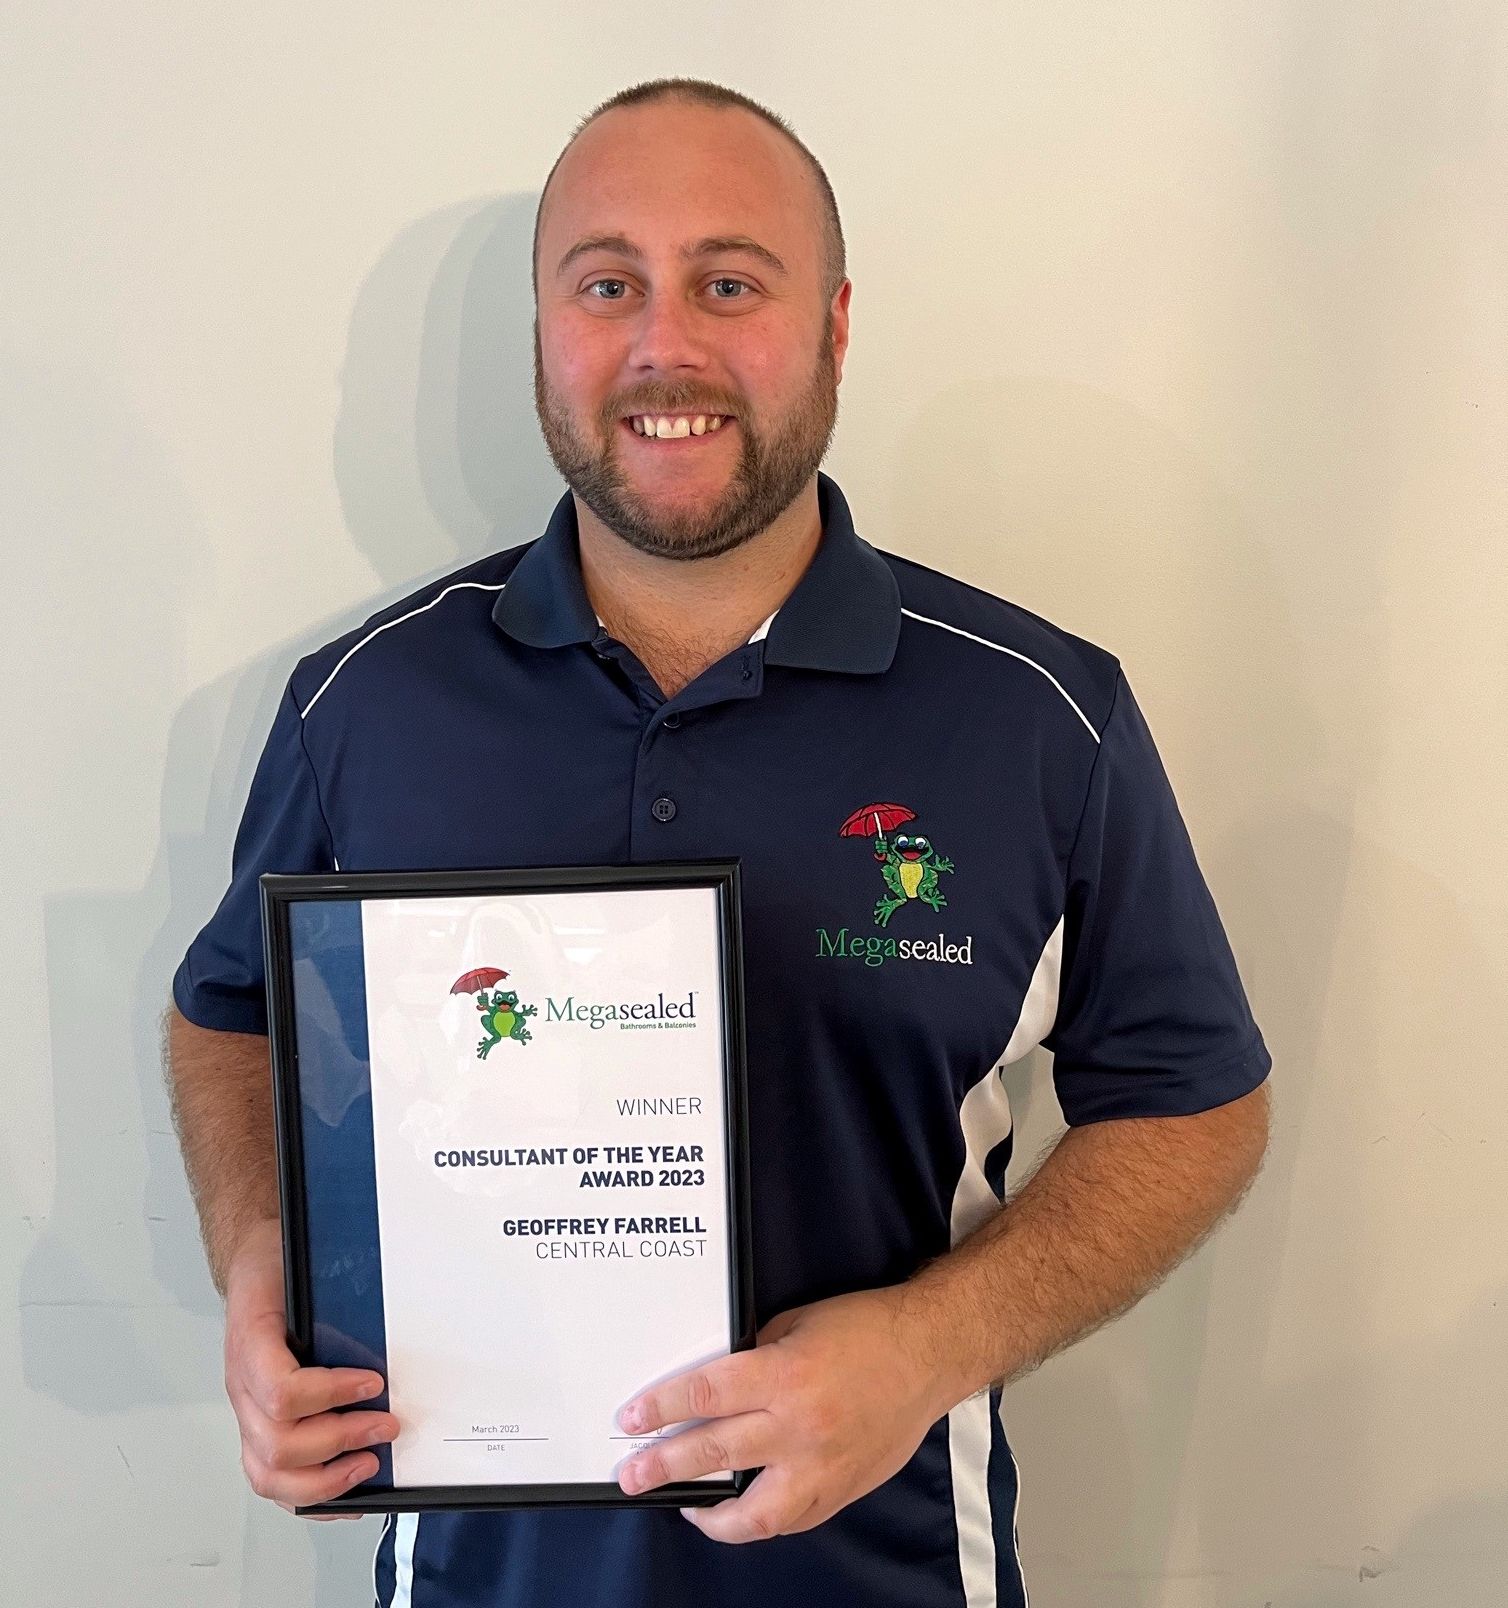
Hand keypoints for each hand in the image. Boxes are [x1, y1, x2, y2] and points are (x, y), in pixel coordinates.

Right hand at [223, 1219, 397, 1518]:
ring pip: (268, 1472)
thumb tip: (383, 1320)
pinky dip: (310, 1493)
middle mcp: (242, 1385)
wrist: (253, 1265)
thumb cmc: (278, 1267)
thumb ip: (335, 1293)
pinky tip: (343, 1489)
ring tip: (368, 1464)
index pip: (280, 1390)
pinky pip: (270, 1478)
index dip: (330, 1393)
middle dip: (340, 1440)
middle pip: (278, 1442)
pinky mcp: (256, 1427)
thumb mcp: (303, 1264)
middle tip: (386, 1425)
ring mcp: (246, 1412)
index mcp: (252, 1343)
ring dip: (325, 1478)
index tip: (372, 1382)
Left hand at [614, 1286, 948, 1543]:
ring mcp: (822, 1465)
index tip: (631, 1418)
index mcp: (785, 1374)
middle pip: (715, 1451)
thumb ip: (755, 1354)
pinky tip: (739, 1513)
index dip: (660, 1408)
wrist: (929, 1354)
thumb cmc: (867, 1329)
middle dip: (664, 1463)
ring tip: (684, 1505)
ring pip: (754, 1511)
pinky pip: (791, 1520)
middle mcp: (800, 1426)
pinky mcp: (842, 1488)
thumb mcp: (798, 1323)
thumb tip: (718, 1382)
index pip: (705, 1394)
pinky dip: (759, 1521)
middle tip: (632, 1473)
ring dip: (711, 1514)